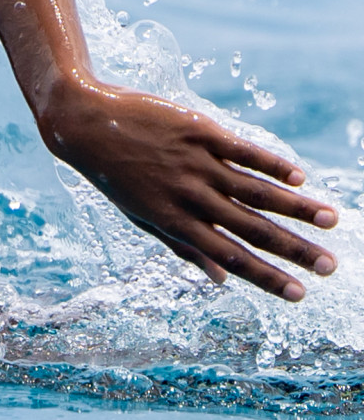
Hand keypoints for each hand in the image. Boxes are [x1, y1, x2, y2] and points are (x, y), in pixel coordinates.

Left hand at [39, 80, 337, 300]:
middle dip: (294, 250)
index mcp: (175, 222)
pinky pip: (243, 151)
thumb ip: (183, 247)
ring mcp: (196, 164)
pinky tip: (299, 176)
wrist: (86, 124)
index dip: (267, 277)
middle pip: (251, 228)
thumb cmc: (115, 176)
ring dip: (297, 207)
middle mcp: (189, 197)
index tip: (301, 294)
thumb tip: (221, 279)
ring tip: (331, 220)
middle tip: (332, 267)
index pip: (231, 257)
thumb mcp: (141, 217)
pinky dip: (272, 163)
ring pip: (256, 191)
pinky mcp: (200, 132)